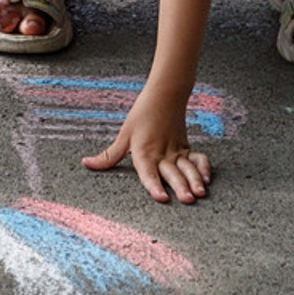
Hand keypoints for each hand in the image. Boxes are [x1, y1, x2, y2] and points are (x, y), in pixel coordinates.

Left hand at [82, 86, 211, 204]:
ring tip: (200, 192)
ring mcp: (176, 151)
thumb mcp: (123, 135)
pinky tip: (207, 180)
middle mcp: (161, 154)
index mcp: (144, 152)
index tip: (162, 199)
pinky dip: (204, 167)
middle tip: (188, 199)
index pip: (149, 173)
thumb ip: (109, 156)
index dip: (155, 186)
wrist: (164, 95)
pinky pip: (198, 158)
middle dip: (181, 187)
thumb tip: (86, 164)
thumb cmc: (141, 116)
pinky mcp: (186, 147)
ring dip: (195, 179)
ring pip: (187, 167)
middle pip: (172, 173)